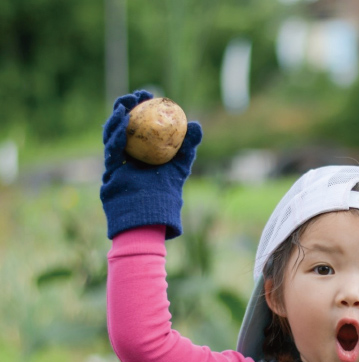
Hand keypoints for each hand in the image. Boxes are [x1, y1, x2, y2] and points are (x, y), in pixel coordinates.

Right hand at [100, 90, 202, 238]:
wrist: (153, 217)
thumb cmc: (167, 195)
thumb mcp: (180, 167)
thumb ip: (187, 147)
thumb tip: (196, 124)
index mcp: (140, 153)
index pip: (139, 125)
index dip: (142, 108)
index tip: (150, 95)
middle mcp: (126, 157)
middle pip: (122, 126)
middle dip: (126, 107)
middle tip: (136, 95)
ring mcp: (115, 165)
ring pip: (112, 136)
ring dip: (118, 118)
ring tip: (126, 103)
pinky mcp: (109, 174)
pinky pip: (111, 152)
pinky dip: (116, 135)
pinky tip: (122, 121)